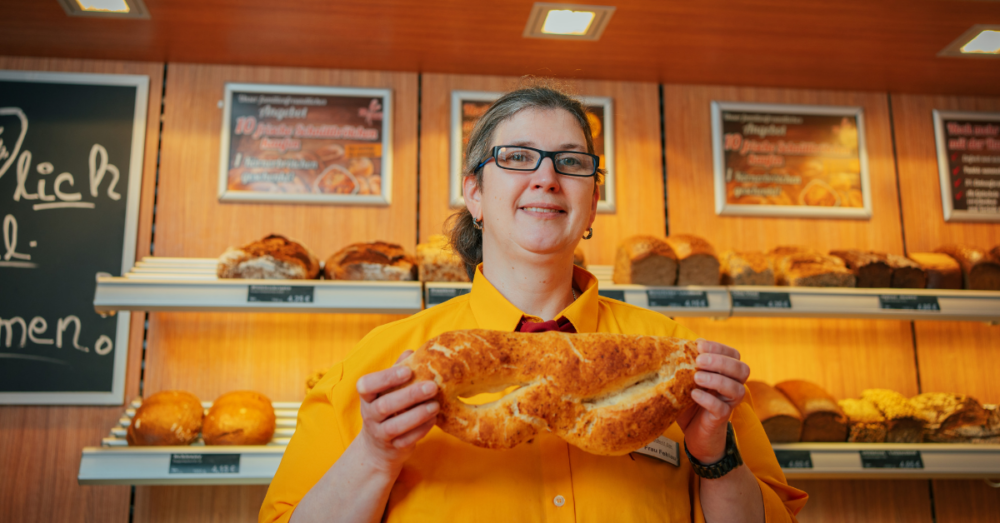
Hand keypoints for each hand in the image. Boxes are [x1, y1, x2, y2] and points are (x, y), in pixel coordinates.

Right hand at [354, 350, 438, 474]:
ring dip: (417, 415)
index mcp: (367, 396)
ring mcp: (379, 434)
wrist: (378, 447)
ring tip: (436, 405)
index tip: (408, 371)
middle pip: (384, 406)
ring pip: (395, 426)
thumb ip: (397, 371)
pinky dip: (421, 431)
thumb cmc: (388, 409)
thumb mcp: (387, 390)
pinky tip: (434, 420)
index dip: (386, 378)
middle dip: (410, 395)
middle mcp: (369, 415)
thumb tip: (411, 351)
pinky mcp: (393, 448)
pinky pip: (406, 441)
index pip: (366, 385)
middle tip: (433, 386)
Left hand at [676, 340, 749, 464]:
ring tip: (696, 378)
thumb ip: (685, 366)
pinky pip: (722, 408)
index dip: (719, 347)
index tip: (699, 344)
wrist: (694, 434)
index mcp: (726, 373)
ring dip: (716, 380)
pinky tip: (694, 395)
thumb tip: (669, 346)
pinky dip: (709, 400)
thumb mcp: (687, 381)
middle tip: (699, 361)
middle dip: (721, 362)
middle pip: (742, 369)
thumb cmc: (691, 403)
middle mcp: (732, 386)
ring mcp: (729, 403)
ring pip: (737, 389)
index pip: (733, 354)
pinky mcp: (721, 419)